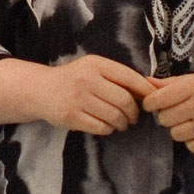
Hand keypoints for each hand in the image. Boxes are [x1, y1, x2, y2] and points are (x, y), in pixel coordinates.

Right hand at [35, 55, 154, 135]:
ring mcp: (78, 98)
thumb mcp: (94, 69)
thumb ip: (118, 76)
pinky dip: (109, 129)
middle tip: (133, 118)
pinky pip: (101, 127)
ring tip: (121, 123)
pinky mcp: (71, 116)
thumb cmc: (74, 79)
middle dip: (134, 113)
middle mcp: (87, 79)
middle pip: (124, 101)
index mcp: (96, 64)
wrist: (41, 89)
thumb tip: (151, 88)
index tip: (151, 101)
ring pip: (114, 116)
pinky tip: (106, 126)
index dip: (145, 91)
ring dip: (122, 123)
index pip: (130, 78)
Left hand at [141, 70, 193, 152]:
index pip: (158, 99)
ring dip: (179, 129)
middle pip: (165, 119)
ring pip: (175, 134)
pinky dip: (192, 141)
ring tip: (192, 121)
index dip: (150, 103)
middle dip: (167, 116)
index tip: (153, 104)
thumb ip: (175, 82)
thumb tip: (147, 81)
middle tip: (178, 112)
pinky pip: (191, 147)